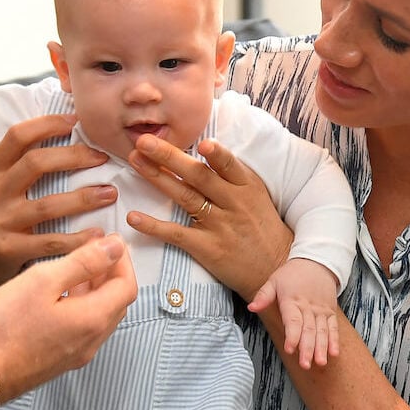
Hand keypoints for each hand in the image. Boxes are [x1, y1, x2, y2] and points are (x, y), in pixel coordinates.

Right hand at [0, 114, 116, 316]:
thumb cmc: (0, 220)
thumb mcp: (1, 188)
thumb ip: (23, 166)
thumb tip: (66, 131)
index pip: (18, 136)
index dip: (47, 124)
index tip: (76, 122)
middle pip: (36, 163)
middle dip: (75, 156)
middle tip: (103, 157)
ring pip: (47, 204)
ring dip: (84, 198)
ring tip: (110, 194)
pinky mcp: (9, 250)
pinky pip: (50, 241)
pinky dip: (78, 239)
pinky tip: (98, 234)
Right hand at [0, 233, 136, 402]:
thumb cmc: (5, 324)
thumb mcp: (43, 280)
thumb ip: (83, 262)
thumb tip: (115, 247)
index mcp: (93, 320)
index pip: (127, 286)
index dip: (122, 260)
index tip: (109, 240)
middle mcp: (91, 341)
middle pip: (117, 302)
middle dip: (112, 273)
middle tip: (95, 249)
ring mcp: (76, 354)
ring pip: (100, 315)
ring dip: (97, 289)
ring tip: (77, 266)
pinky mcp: (60, 359)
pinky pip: (84, 328)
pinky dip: (82, 305)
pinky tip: (60, 293)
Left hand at [125, 134, 291, 300]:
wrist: (275, 268)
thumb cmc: (261, 226)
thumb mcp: (256, 195)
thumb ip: (231, 174)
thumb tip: (202, 146)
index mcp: (246, 186)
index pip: (229, 165)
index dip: (217, 154)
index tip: (201, 142)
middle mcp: (233, 203)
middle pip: (198, 176)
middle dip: (169, 156)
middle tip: (144, 141)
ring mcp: (220, 226)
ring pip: (185, 197)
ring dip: (157, 177)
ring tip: (135, 161)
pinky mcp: (207, 248)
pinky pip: (177, 234)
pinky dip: (153, 226)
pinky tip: (133, 217)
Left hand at [249, 258, 340, 368]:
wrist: (316, 262)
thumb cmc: (291, 274)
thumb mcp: (274, 280)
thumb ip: (263, 296)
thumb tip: (251, 308)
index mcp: (292, 300)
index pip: (293, 320)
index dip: (292, 336)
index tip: (290, 349)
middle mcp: (308, 307)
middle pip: (308, 330)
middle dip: (307, 348)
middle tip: (305, 364)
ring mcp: (320, 310)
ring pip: (322, 331)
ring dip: (321, 348)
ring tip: (320, 363)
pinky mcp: (330, 312)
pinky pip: (333, 327)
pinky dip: (334, 340)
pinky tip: (334, 353)